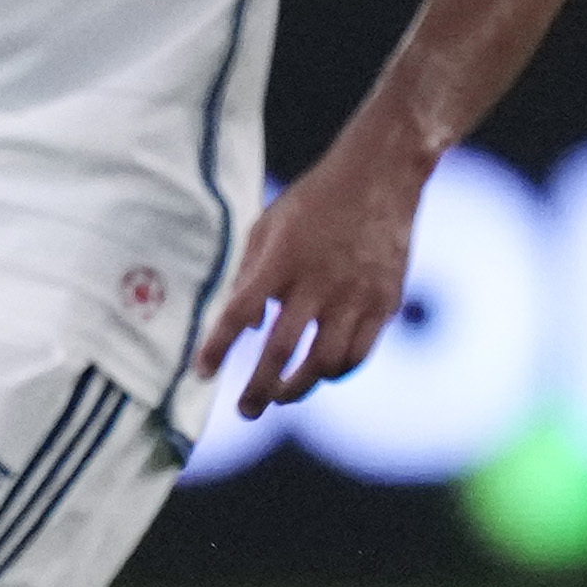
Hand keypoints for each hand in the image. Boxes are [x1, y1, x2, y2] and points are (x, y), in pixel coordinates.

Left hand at [196, 139, 421, 416]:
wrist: (381, 176)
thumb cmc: (314, 201)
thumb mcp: (268, 226)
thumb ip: (249, 275)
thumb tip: (248, 327)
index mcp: (281, 260)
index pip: (239, 314)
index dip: (217, 347)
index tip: (201, 372)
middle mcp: (318, 283)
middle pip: (281, 351)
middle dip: (258, 388)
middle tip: (244, 410)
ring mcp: (356, 295)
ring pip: (324, 363)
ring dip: (298, 387)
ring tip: (280, 396)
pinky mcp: (386, 302)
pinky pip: (359, 353)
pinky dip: (336, 371)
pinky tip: (319, 373)